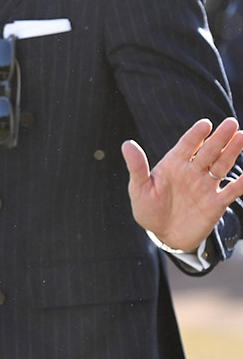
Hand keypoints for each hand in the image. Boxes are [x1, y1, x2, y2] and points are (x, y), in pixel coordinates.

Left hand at [122, 117, 242, 251]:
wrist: (162, 235)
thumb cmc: (148, 210)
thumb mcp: (139, 189)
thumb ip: (137, 167)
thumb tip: (126, 144)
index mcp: (174, 164)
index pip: (187, 145)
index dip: (195, 135)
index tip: (205, 124)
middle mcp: (192, 171)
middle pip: (208, 151)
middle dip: (220, 138)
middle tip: (231, 123)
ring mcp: (205, 185)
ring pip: (222, 164)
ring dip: (232, 151)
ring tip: (242, 136)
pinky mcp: (215, 203)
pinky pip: (231, 191)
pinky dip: (241, 183)